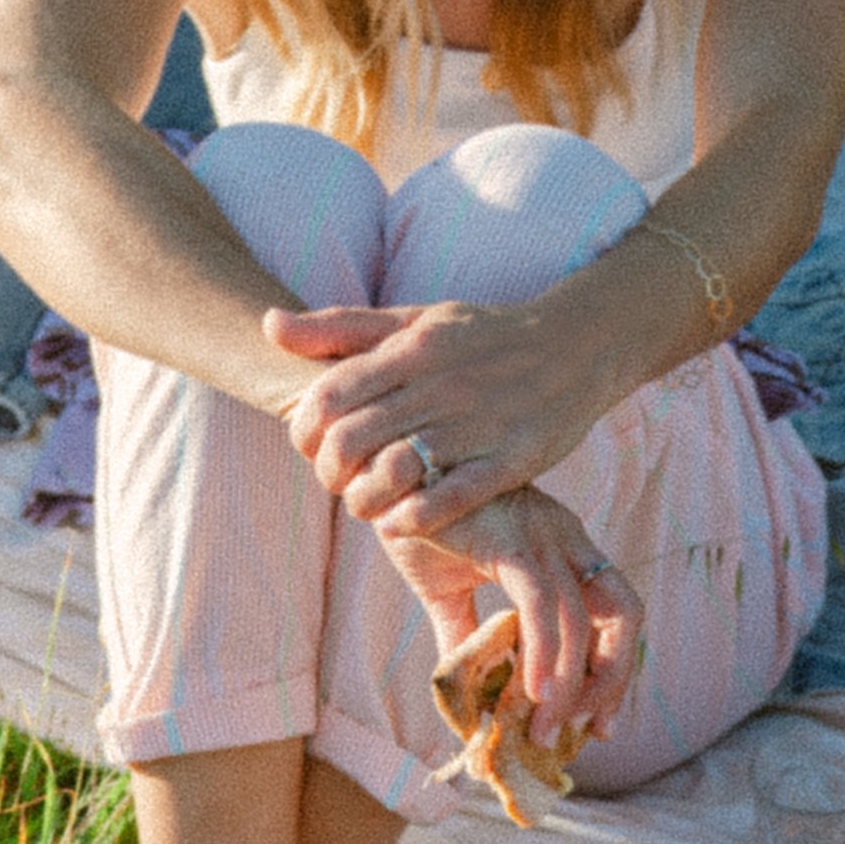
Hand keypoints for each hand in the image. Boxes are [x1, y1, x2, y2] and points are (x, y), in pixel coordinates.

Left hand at [267, 294, 615, 533]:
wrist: (575, 346)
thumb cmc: (482, 337)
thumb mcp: (414, 320)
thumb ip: (341, 328)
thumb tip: (269, 325)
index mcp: (411, 348)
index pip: (329, 397)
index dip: (304, 432)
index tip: (311, 446)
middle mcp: (441, 383)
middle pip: (353, 440)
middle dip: (329, 473)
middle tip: (335, 484)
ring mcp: (477, 423)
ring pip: (395, 472)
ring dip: (365, 501)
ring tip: (365, 505)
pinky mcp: (510, 460)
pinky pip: (448, 500)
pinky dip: (412, 518)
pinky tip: (399, 523)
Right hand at [379, 485, 640, 747]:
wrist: (382, 474)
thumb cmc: (416, 521)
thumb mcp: (446, 589)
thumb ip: (464, 637)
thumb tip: (465, 693)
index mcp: (562, 546)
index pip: (615, 613)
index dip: (615, 670)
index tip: (597, 722)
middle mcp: (565, 538)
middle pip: (624, 614)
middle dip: (614, 679)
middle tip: (587, 730)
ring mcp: (543, 536)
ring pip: (582, 621)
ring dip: (567, 686)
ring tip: (543, 732)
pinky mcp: (512, 540)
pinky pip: (542, 606)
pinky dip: (543, 656)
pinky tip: (529, 696)